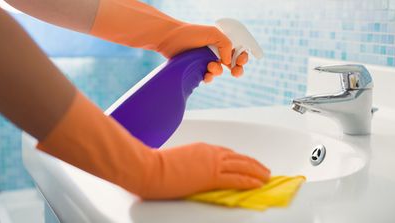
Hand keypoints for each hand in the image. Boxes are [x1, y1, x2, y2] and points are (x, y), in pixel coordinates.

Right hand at [139, 142, 269, 199]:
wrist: (149, 168)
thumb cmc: (156, 165)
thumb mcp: (178, 160)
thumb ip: (190, 163)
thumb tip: (193, 171)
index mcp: (202, 148)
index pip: (227, 153)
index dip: (239, 159)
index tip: (246, 163)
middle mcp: (210, 153)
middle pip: (238, 158)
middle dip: (253, 164)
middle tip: (263, 170)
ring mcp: (211, 164)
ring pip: (242, 166)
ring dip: (257, 172)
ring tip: (266, 177)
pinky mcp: (211, 177)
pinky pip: (236, 179)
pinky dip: (249, 181)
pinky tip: (257, 184)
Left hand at [157, 24, 248, 82]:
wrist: (169, 40)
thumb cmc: (190, 33)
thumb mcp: (212, 33)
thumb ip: (225, 44)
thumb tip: (229, 61)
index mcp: (221, 42)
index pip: (237, 50)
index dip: (242, 57)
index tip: (241, 61)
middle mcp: (215, 51)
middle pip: (232, 64)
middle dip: (237, 69)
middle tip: (236, 72)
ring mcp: (206, 61)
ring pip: (219, 72)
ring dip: (218, 71)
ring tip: (210, 66)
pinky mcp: (197, 70)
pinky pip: (208, 78)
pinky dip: (209, 78)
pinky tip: (205, 75)